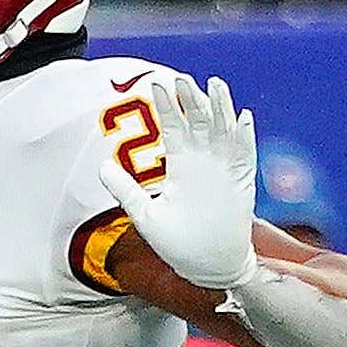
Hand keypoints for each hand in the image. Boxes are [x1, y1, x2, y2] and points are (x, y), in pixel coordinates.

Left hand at [102, 70, 256, 290]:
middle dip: (191, 99)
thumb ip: (125, 190)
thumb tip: (101, 166)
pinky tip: (242, 117)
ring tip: (214, 85)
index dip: (166, 105)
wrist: (208, 268)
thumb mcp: (145, 215)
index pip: (173, 126)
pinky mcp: (242, 182)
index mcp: (180, 164)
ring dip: (221, 108)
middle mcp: (203, 161)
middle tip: (181, 79)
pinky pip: (246, 154)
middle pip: (198, 120)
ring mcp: (224, 169)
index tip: (156, 84)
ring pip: (224, 130)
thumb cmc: (178, 243)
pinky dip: (245, 136)